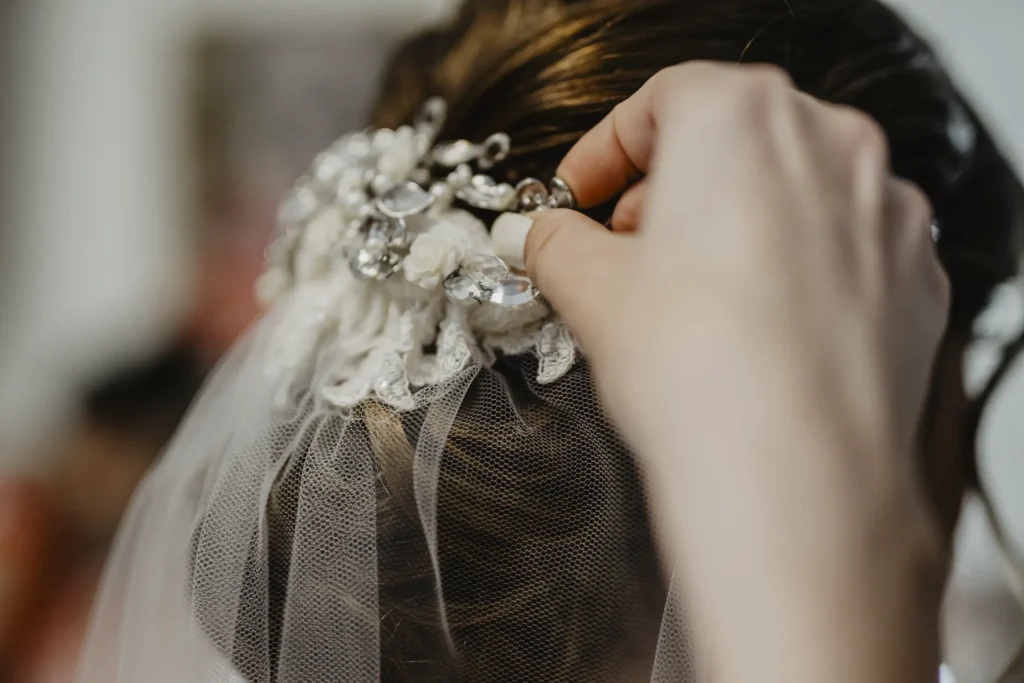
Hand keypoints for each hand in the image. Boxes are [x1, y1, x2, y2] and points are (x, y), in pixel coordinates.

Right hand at [510, 62, 949, 682]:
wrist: (793, 475)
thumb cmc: (692, 367)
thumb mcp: (589, 291)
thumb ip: (556, 244)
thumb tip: (543, 238)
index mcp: (738, 118)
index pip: (656, 105)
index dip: (603, 152)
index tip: (579, 196)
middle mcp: (828, 144)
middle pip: (730, 140)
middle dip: (669, 188)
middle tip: (628, 248)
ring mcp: (883, 208)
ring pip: (790, 191)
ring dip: (733, 224)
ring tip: (690, 293)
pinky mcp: (913, 274)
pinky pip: (838, 248)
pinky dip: (794, 268)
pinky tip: (756, 328)